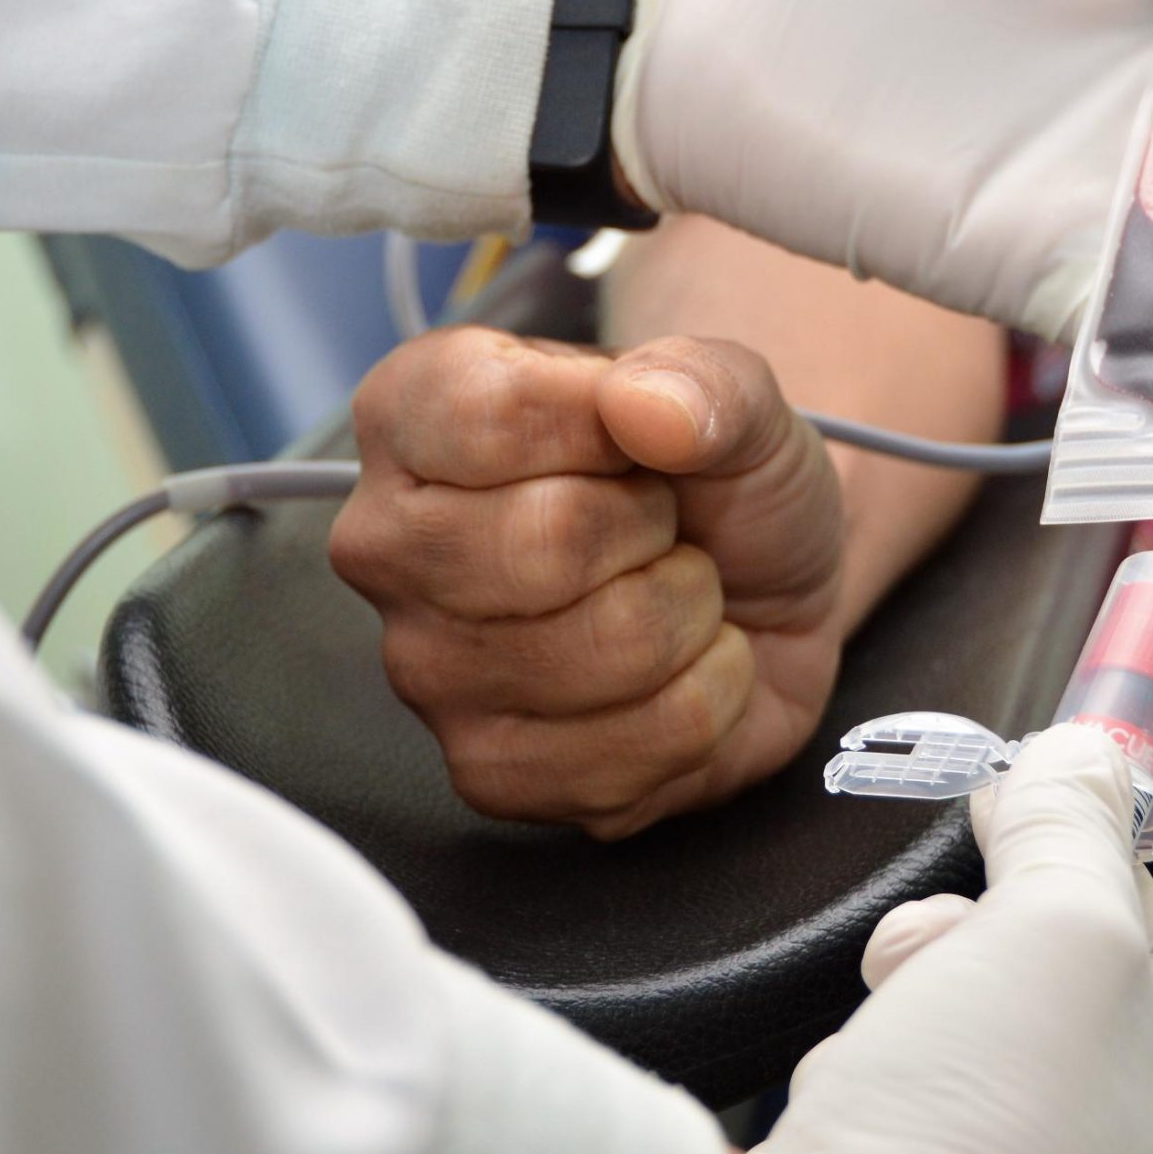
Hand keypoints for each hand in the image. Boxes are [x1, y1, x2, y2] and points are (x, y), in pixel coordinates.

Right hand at [329, 328, 846, 837]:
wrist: (764, 589)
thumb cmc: (716, 479)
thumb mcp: (734, 395)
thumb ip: (704, 379)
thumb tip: (642, 405)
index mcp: (410, 417)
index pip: (487, 419)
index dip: (605, 427)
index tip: (636, 431)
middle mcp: (388, 547)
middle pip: (543, 546)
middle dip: (655, 531)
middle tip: (661, 525)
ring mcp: (426, 673)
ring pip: (611, 648)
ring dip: (691, 613)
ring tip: (673, 591)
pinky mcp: (489, 774)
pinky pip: (645, 745)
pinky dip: (708, 699)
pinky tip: (680, 668)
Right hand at [749, 725, 1152, 1153]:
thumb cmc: (988, 1118)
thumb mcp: (1059, 928)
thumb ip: (1076, 826)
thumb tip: (1084, 751)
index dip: (1114, 869)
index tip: (1040, 804)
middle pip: (1079, 1002)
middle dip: (996, 936)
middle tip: (951, 914)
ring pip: (986, 1045)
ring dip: (929, 992)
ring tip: (900, 1002)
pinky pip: (919, 1108)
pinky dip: (884, 1068)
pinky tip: (860, 1079)